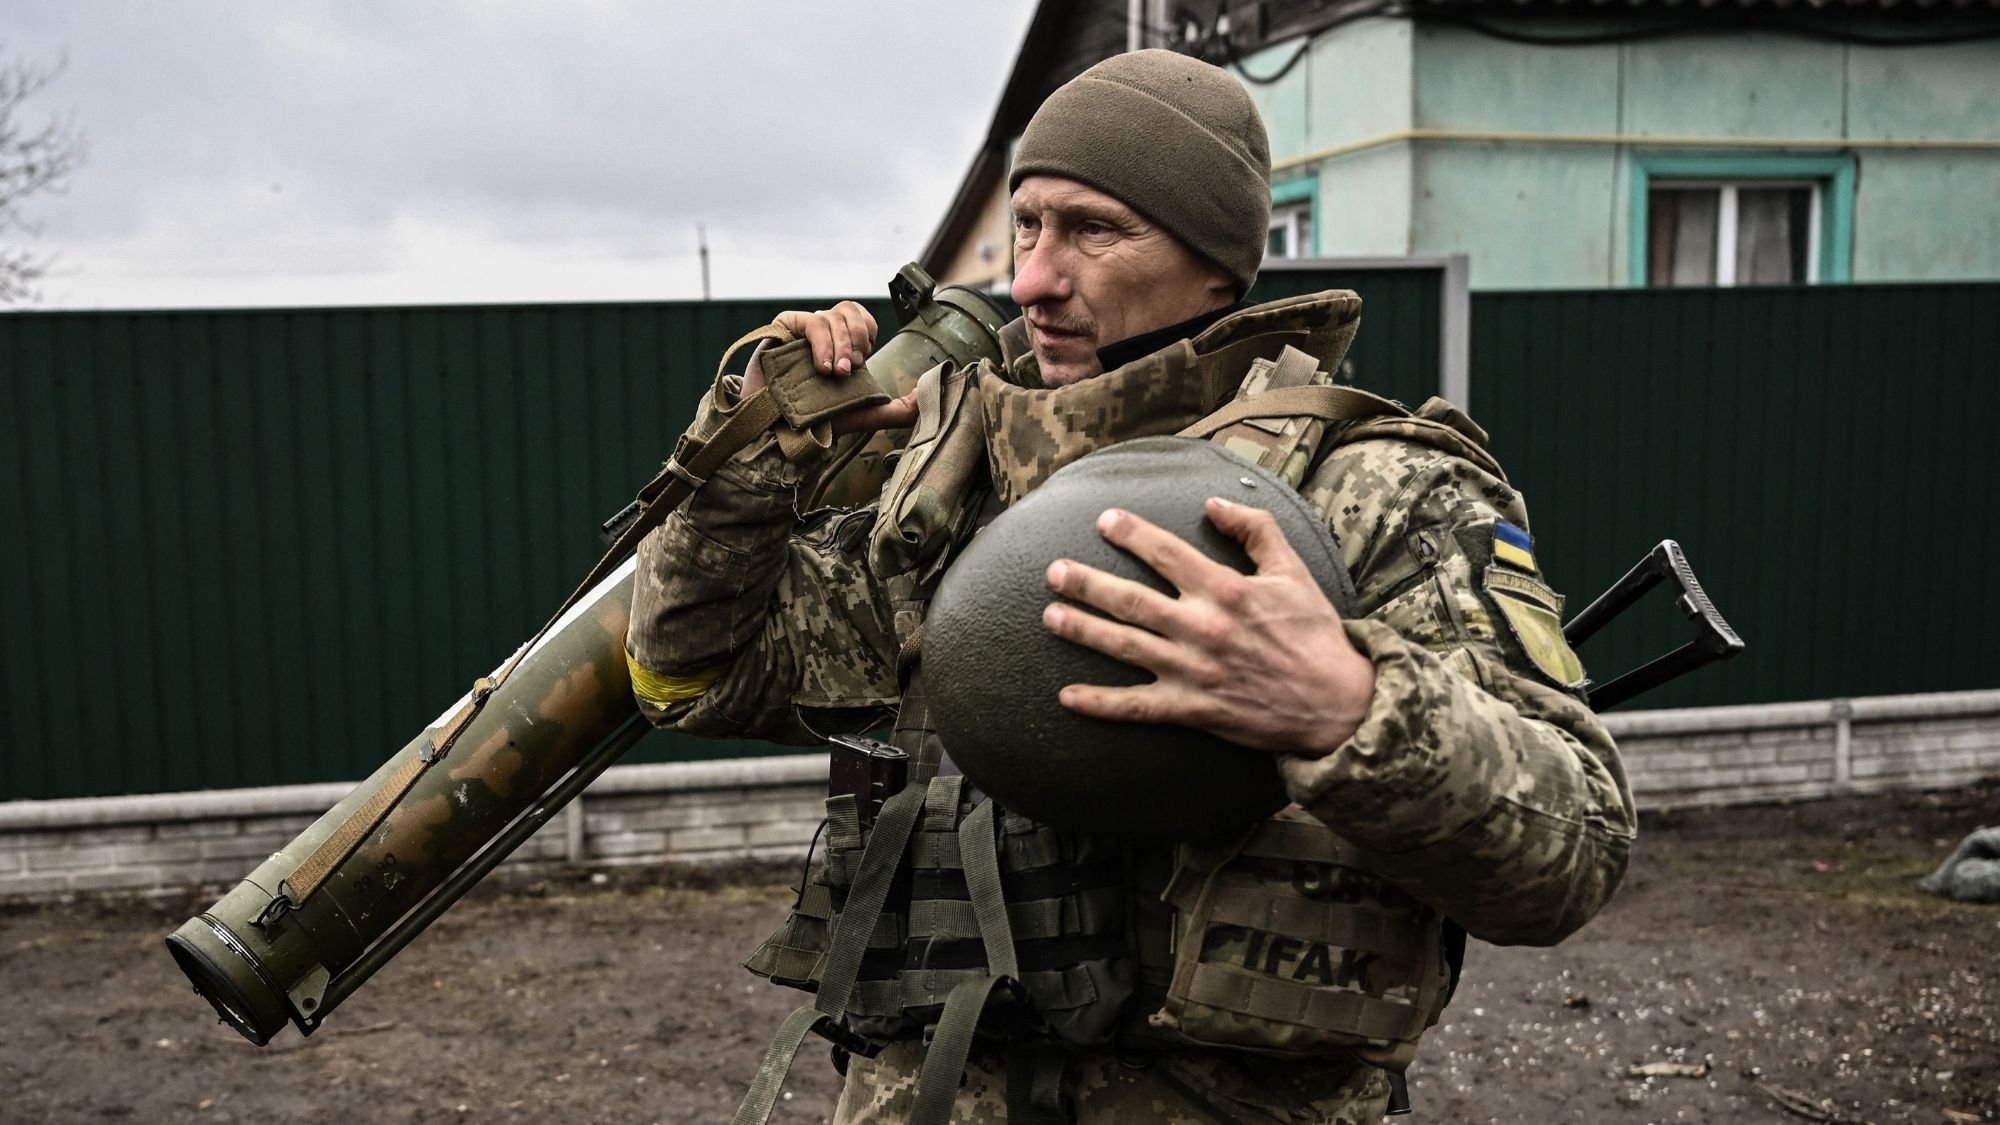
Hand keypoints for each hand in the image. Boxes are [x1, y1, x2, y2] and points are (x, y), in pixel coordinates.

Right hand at [746, 302, 915, 435]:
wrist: (777, 431)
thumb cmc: (818, 421)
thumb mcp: (865, 415)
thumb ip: (898, 409)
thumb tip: (927, 395)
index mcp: (841, 344)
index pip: (862, 318)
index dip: (867, 331)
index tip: (863, 360)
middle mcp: (822, 333)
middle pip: (849, 309)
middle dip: (856, 338)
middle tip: (850, 370)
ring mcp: (801, 330)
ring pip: (831, 316)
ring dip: (839, 345)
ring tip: (835, 374)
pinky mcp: (781, 329)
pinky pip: (809, 322)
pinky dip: (821, 344)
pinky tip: (822, 367)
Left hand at [1040, 497, 1376, 757]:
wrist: (1337, 703)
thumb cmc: (1314, 634)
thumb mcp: (1292, 571)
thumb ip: (1255, 531)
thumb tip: (1213, 504)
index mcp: (1225, 591)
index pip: (1167, 554)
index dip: (1132, 534)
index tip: (1103, 520)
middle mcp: (1202, 628)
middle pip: (1131, 600)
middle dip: (1088, 583)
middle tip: (1053, 570)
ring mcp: (1193, 671)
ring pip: (1125, 647)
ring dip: (1084, 630)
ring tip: (1050, 615)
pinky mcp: (1192, 709)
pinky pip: (1137, 708)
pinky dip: (1100, 704)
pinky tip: (1066, 697)